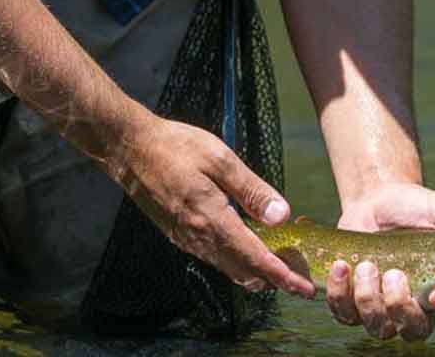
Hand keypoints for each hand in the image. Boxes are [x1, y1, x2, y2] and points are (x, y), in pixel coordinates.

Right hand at [112, 114, 316, 296]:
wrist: (130, 148)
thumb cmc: (174, 146)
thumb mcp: (219, 158)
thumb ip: (251, 189)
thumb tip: (282, 217)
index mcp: (212, 219)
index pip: (255, 258)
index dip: (283, 276)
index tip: (305, 287)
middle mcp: (198, 237)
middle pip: (243, 271)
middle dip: (273, 279)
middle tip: (298, 276)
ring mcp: (185, 238)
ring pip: (227, 267)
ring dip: (254, 271)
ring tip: (278, 265)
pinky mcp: (176, 233)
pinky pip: (211, 257)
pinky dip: (234, 261)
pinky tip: (243, 248)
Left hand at [325, 181, 434, 340]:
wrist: (376, 198)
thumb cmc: (415, 207)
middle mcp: (415, 305)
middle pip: (412, 330)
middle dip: (401, 305)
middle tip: (395, 273)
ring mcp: (382, 305)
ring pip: (377, 327)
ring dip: (369, 299)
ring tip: (366, 264)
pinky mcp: (351, 297)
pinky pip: (343, 313)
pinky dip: (339, 293)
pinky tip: (342, 266)